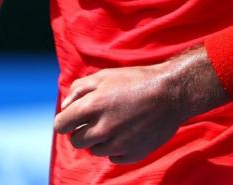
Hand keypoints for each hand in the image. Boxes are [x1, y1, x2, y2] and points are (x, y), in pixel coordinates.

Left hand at [52, 51, 225, 164]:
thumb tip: (65, 107)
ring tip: (115, 123)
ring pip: (95, 151)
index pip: (61, 125)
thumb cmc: (136, 81)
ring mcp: (118, 144)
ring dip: (99, 140)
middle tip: (95, 120)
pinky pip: (113, 157)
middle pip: (76, 142)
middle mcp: (102, 129)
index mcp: (92, 107)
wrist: (171, 93)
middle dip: (81, 132)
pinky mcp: (133, 154)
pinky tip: (126, 132)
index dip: (65, 121)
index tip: (73, 118)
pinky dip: (116, 148)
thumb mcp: (104, 75)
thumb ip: (79, 89)